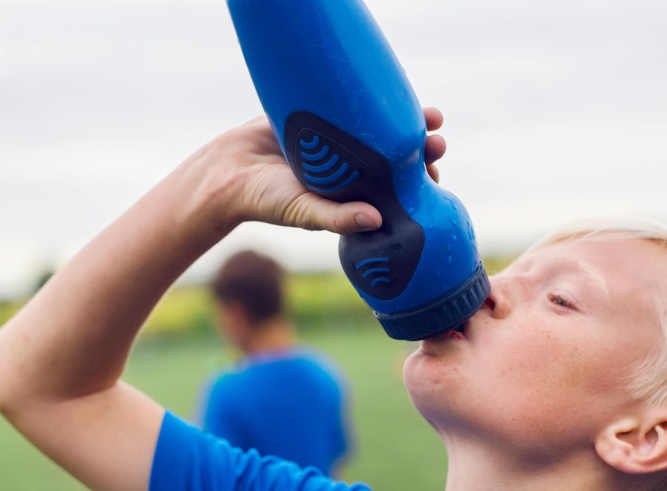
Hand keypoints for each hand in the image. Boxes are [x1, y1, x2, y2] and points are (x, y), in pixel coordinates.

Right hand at [195, 108, 446, 236]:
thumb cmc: (266, 202)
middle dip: (419, 152)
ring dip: (405, 124)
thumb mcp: (304, 213)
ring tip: (431, 116)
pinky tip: (393, 92)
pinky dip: (374, 101)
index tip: (436, 179)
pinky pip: (354, 106)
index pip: (394, 194)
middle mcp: (351, 173)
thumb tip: (377, 221)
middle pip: (395, 161)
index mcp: (353, 198)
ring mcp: (339, 145)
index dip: (418, 187)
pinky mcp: (323, 120)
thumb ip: (338, 218)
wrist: (229, 170)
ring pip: (380, 132)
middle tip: (438, 145)